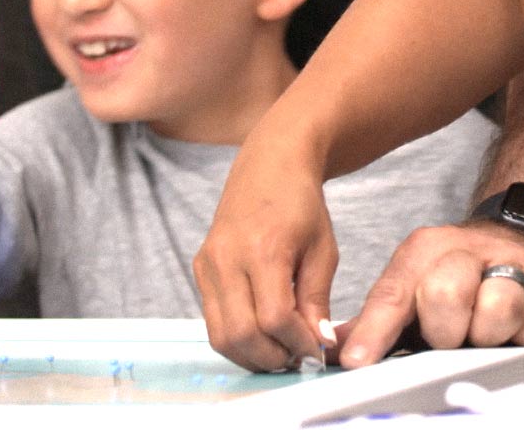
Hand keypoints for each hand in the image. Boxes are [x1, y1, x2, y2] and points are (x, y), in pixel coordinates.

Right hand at [196, 162, 338, 371]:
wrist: (269, 166)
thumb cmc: (302, 204)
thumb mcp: (324, 250)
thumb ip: (317, 299)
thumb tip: (319, 344)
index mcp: (263, 249)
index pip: (273, 318)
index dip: (296, 343)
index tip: (316, 350)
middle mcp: (227, 259)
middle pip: (240, 334)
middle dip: (272, 357)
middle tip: (297, 357)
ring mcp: (208, 264)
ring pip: (220, 335)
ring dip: (251, 355)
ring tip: (281, 351)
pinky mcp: (200, 269)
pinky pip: (212, 319)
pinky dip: (237, 338)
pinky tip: (263, 334)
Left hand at [337, 220, 523, 368]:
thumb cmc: (462, 279)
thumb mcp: (414, 287)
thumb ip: (377, 319)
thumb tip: (336, 350)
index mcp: (424, 252)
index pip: (394, 293)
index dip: (376, 330)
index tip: (359, 362)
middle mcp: (466, 250)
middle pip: (445, 296)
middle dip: (446, 331)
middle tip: (454, 336)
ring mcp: (515, 264)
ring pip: (497, 308)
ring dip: (490, 332)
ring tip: (488, 329)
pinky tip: (523, 327)